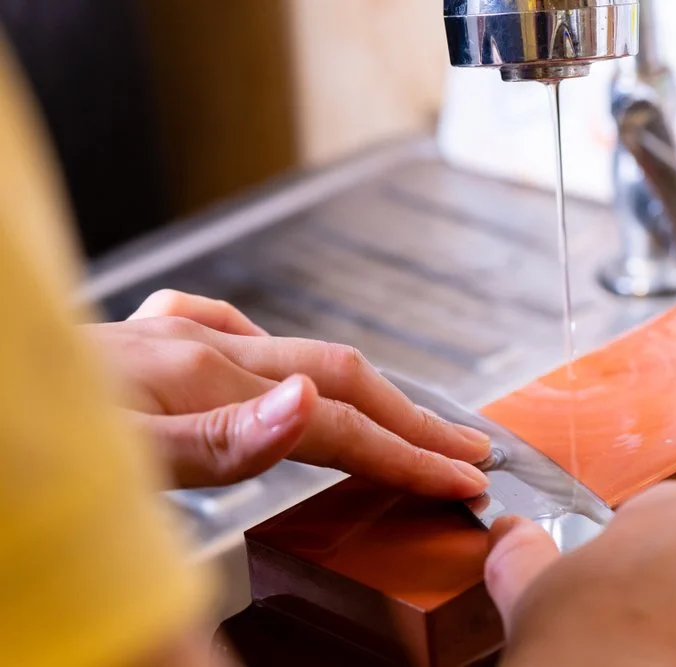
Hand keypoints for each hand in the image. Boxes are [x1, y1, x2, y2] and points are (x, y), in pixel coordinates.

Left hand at [87, 290, 489, 496]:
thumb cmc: (30, 446)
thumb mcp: (117, 456)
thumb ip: (219, 436)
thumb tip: (307, 402)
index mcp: (205, 378)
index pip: (339, 422)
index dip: (408, 454)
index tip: (464, 480)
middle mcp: (202, 348)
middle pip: (338, 377)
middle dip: (413, 419)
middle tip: (467, 451)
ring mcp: (177, 340)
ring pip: (299, 355)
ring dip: (363, 392)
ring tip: (402, 421)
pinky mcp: (152, 346)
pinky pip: (238, 339)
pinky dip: (283, 360)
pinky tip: (278, 369)